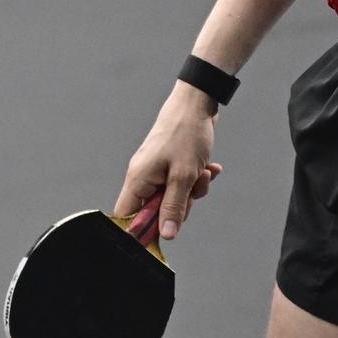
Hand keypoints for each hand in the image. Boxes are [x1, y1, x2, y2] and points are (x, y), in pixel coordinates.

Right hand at [113, 83, 223, 240]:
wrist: (199, 102)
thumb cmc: (187, 133)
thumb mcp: (184, 176)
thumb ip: (174, 208)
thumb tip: (166, 235)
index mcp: (138, 180)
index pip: (126, 217)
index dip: (142, 231)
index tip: (164, 231)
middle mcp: (144, 176)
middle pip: (155, 211)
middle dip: (180, 205)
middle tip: (191, 191)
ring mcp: (158, 170)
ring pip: (174, 197)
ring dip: (194, 190)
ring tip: (203, 172)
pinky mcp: (172, 164)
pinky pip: (184, 183)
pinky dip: (197, 178)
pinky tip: (210, 167)